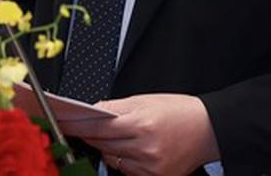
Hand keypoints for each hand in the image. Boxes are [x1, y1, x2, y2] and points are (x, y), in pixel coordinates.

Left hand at [74, 93, 218, 175]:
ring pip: (112, 158)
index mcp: (141, 124)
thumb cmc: (179, 111)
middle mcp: (145, 148)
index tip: (61, 120)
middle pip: (102, 144)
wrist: (210, 129)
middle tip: (82, 123)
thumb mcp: (144, 100)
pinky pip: (126, 170)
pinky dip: (123, 159)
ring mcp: (150, 167)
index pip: (96, 127)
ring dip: (107, 147)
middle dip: (89, 134)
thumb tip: (90, 111)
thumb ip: (114, 107)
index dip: (75, 124)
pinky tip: (131, 148)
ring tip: (117, 134)